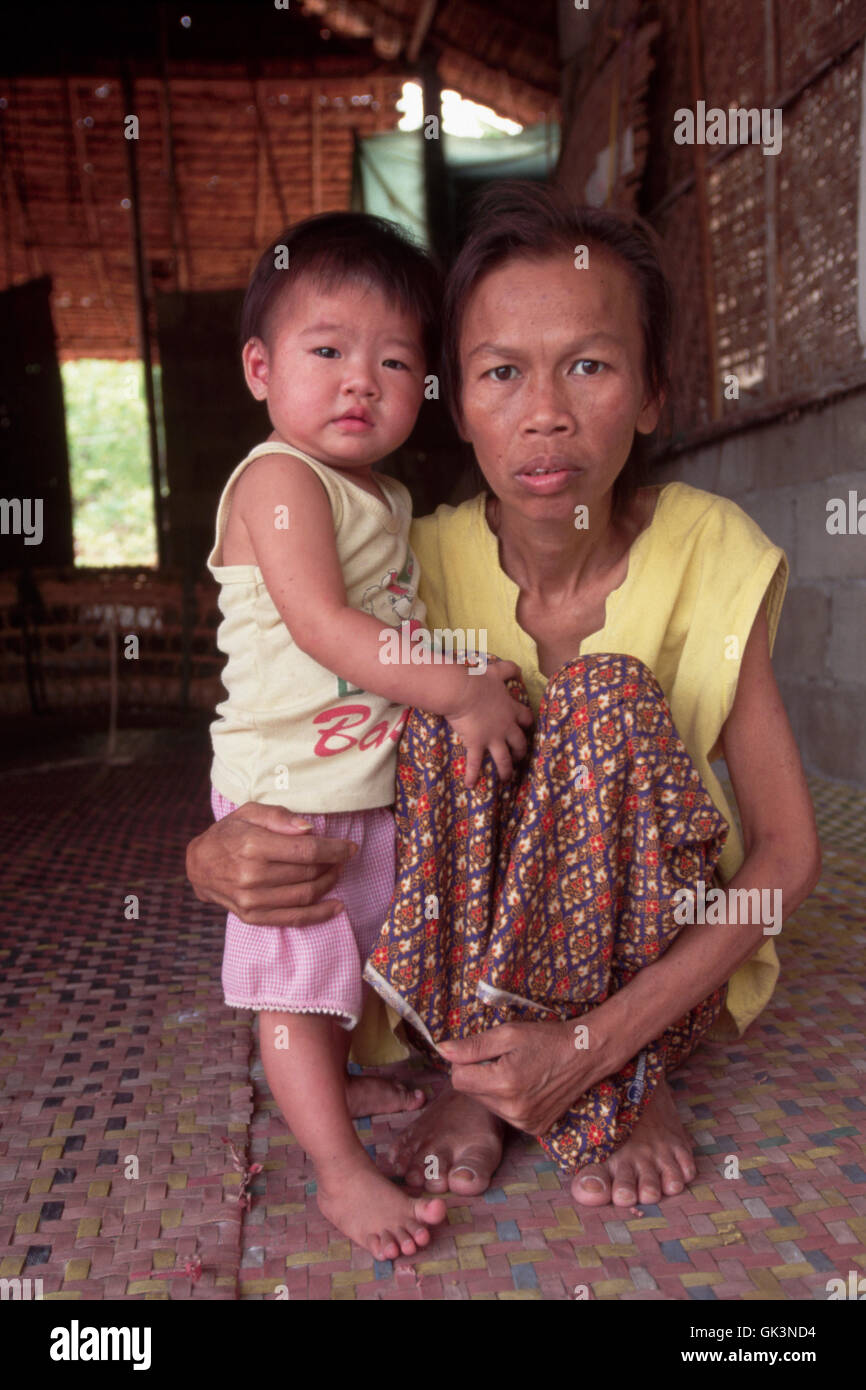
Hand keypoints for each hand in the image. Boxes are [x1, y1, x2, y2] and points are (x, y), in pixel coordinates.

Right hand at [186, 801, 357, 925]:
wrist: (199, 865)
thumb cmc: (228, 834)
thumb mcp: (249, 812)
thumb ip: (279, 817)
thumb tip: (309, 829)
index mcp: (253, 846)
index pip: (306, 850)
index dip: (334, 849)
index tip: (350, 847)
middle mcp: (253, 876)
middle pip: (309, 872)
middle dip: (332, 864)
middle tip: (340, 857)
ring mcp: (252, 900)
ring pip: (305, 895)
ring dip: (328, 884)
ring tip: (335, 872)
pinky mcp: (253, 917)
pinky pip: (294, 919)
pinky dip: (319, 914)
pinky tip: (336, 906)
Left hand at [438, 1019, 604, 1135]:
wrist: (586, 1054)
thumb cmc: (547, 1039)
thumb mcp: (508, 1033)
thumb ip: (472, 1045)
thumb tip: (441, 1050)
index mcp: (504, 1083)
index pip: (457, 1079)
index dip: (464, 1062)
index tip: (482, 1051)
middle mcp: (512, 1109)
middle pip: (471, 1093)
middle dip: (479, 1075)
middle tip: (504, 1059)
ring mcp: (524, 1123)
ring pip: (486, 1105)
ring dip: (492, 1088)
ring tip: (517, 1071)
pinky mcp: (534, 1129)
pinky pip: (505, 1115)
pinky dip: (508, 1100)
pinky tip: (526, 1086)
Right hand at [447, 661, 533, 787]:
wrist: (463, 690)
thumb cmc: (478, 680)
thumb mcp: (496, 671)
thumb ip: (509, 669)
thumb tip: (520, 669)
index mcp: (510, 709)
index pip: (525, 718)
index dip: (528, 724)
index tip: (528, 729)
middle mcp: (505, 726)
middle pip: (519, 742)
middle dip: (521, 751)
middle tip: (519, 758)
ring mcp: (492, 737)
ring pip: (504, 758)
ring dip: (506, 770)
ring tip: (506, 779)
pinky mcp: (477, 744)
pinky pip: (475, 763)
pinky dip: (473, 775)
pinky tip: (470, 786)